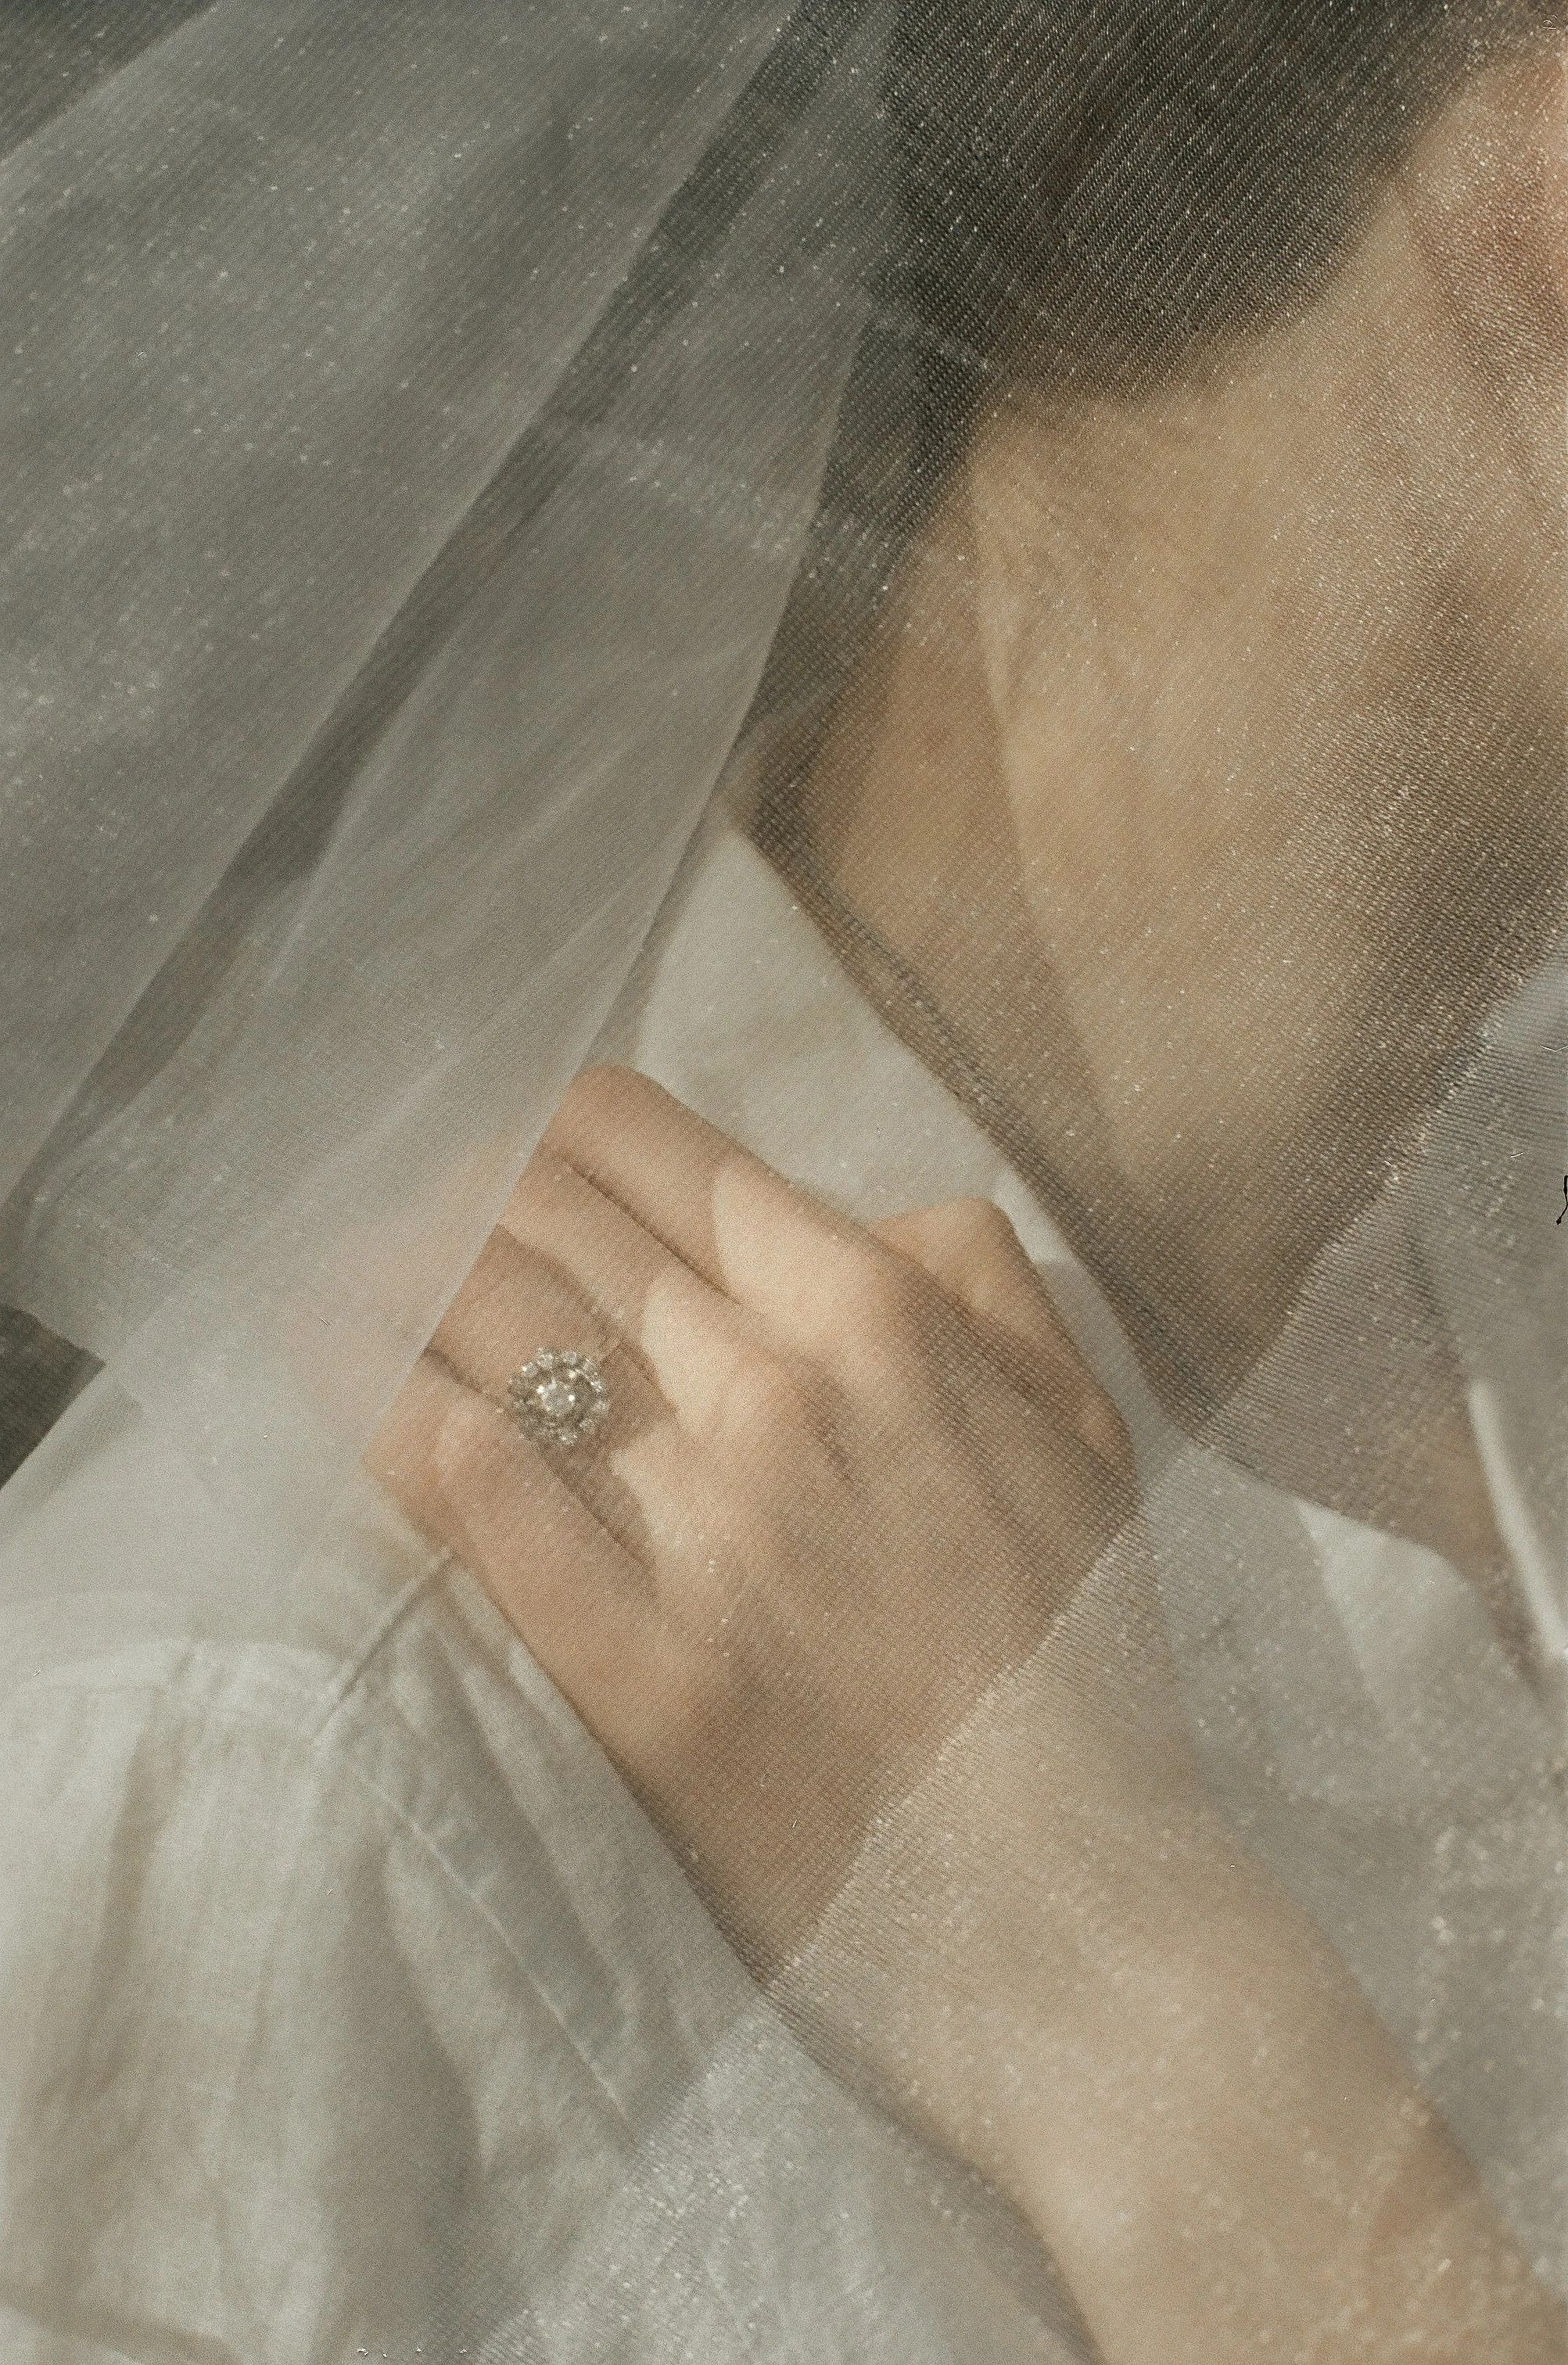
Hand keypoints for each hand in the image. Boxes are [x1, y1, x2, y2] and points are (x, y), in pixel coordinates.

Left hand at [365, 1064, 1146, 1976]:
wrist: (1076, 1916)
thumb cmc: (1071, 1667)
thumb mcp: (1081, 1435)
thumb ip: (981, 1285)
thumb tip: (857, 1209)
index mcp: (875, 1318)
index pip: (650, 1146)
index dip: (555, 1135)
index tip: (513, 1166)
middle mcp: (774, 1392)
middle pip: (544, 1221)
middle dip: (459, 1202)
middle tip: (413, 1230)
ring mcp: (700, 1531)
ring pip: (483, 1332)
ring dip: (398, 1292)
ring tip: (351, 1296)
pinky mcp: (633, 1672)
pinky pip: (471, 1497)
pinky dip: (396, 1422)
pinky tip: (353, 1392)